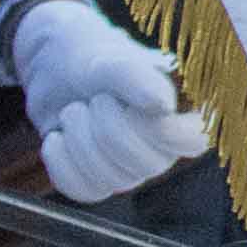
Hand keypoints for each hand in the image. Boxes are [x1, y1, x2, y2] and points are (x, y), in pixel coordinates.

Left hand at [13, 0, 208, 200]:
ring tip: (74, 110)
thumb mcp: (111, 59)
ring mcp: (129, 169)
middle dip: (108, 127)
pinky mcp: (97, 181)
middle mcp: (160, 148)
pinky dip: (61, 161)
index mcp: (177, 114)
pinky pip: (82, 189)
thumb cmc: (93, 57)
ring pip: (109, 179)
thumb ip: (136, 77)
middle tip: (95, 98)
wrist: (53, 68)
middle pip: (144, 163)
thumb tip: (162, 106)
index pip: (193, 140)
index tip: (137, 109)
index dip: (168, 133)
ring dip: (80, 139)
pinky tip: (56, 137)